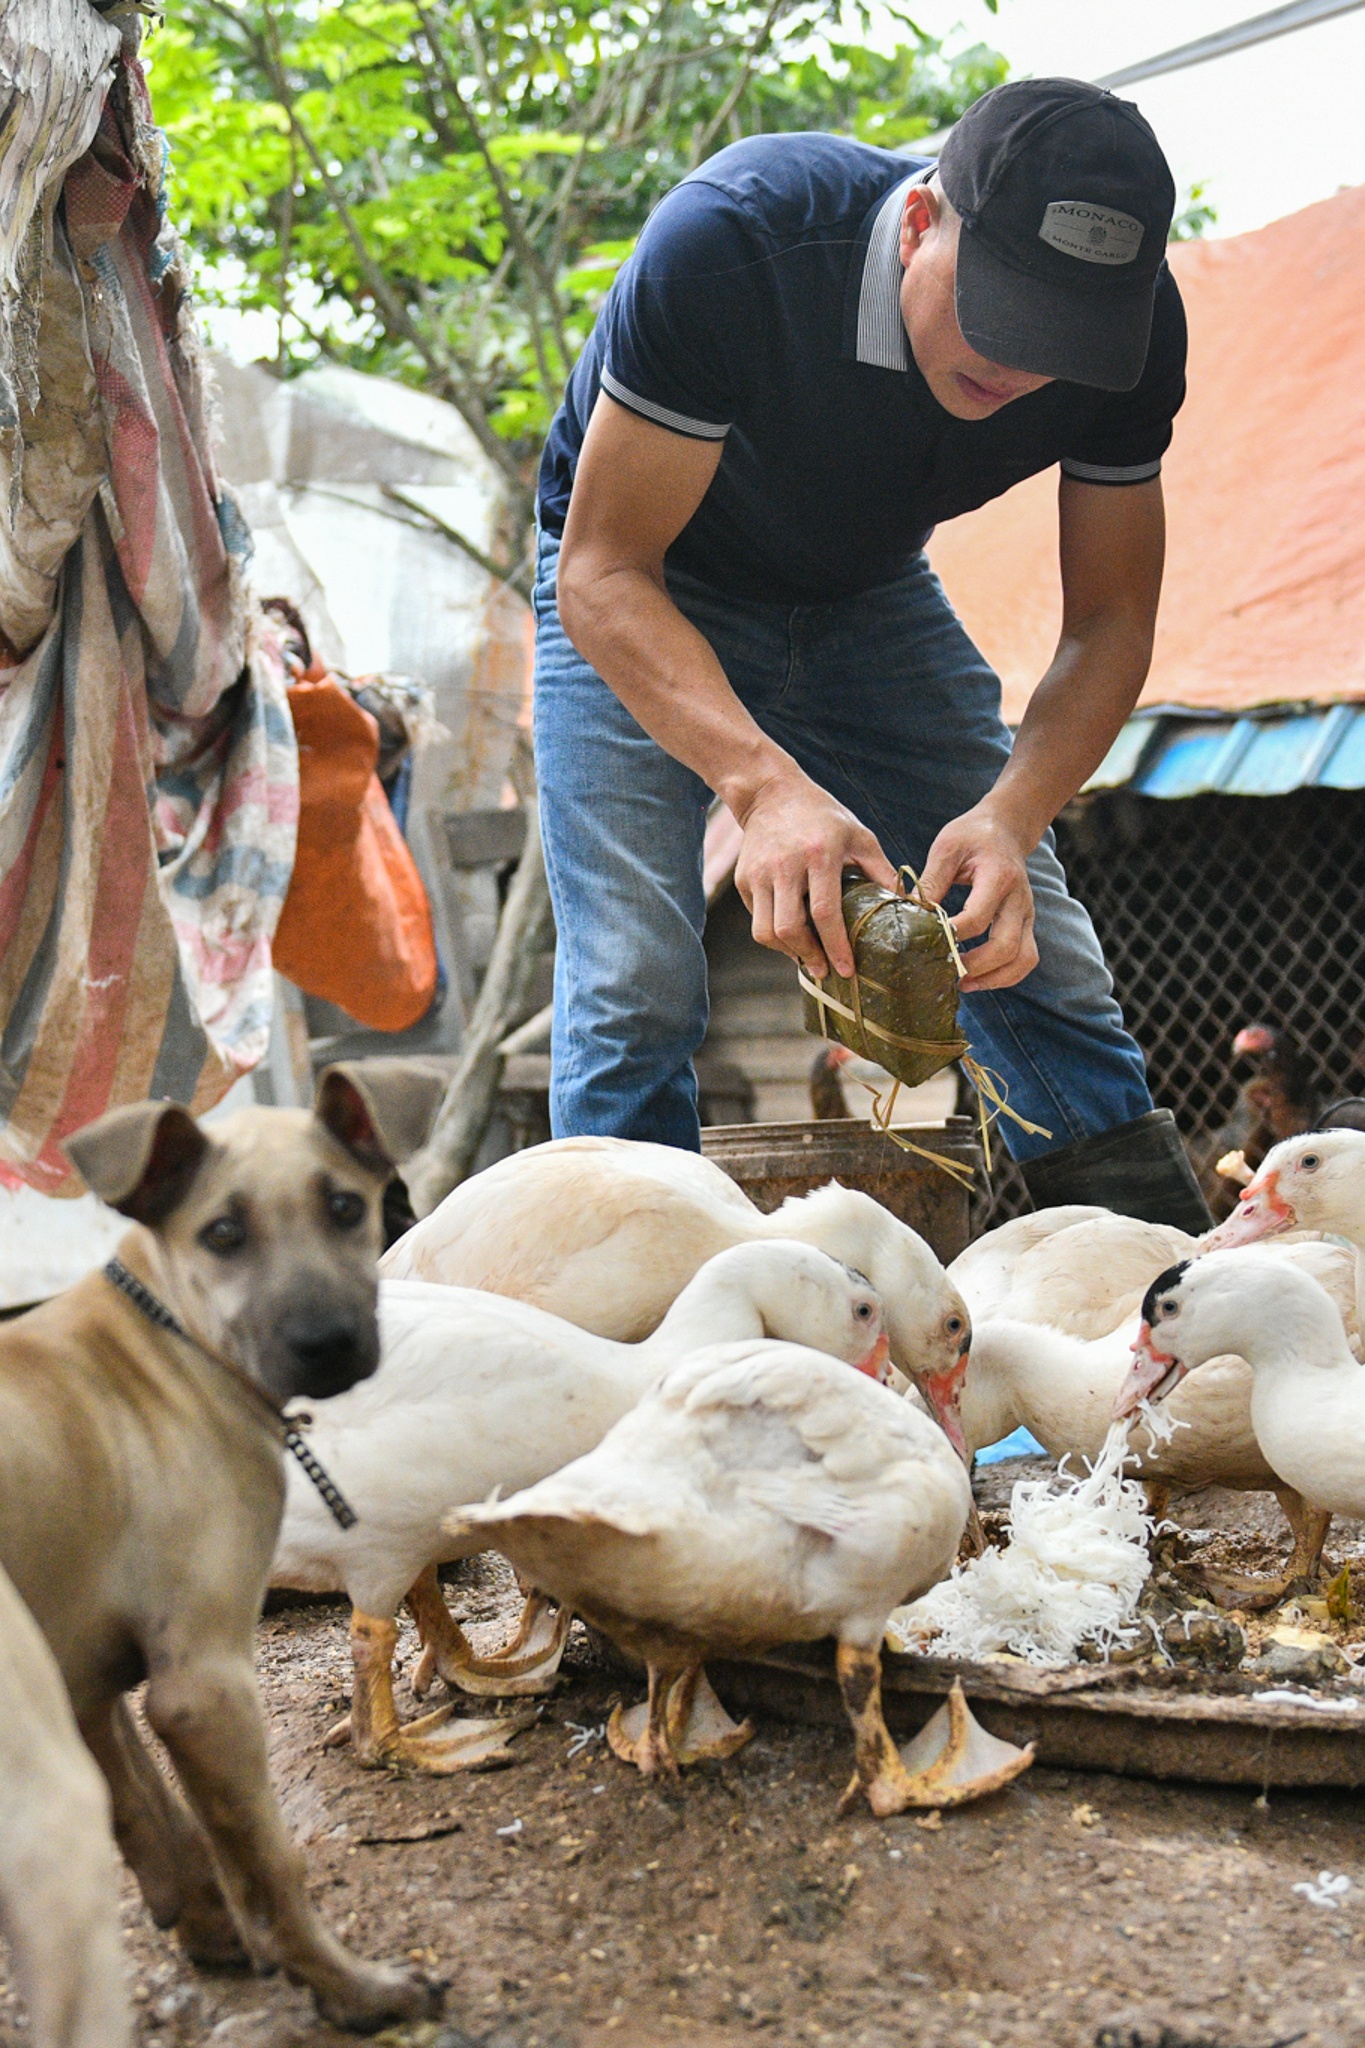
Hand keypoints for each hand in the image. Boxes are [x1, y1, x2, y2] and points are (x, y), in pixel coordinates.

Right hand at [732, 768, 897, 978]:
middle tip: (825, 971)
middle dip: (809, 956)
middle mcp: (785, 866)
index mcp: (819, 855)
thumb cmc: (823, 817)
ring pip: (765, 931)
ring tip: (807, 957)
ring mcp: (759, 874)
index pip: (824, 912)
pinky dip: (774, 934)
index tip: (847, 969)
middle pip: (790, 928)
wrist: (771, 793)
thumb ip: (882, 871)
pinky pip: (757, 919)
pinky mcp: (742, 879)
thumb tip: (906, 905)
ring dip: (788, 951)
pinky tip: (792, 936)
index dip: (836, 946)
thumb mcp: (859, 836)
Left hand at [918, 806, 1037, 992]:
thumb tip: (909, 913)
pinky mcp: (1026, 923)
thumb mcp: (946, 847)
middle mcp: (1019, 899)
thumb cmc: (973, 835)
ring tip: (965, 984)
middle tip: (947, 972)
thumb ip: (931, 881)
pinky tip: (979, 977)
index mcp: (999, 877)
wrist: (1006, 828)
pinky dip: (1005, 974)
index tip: (927, 942)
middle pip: (1007, 946)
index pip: (978, 917)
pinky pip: (1025, 957)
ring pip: (1024, 958)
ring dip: (995, 978)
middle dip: (976, 966)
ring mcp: (1027, 914)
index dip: (953, 935)